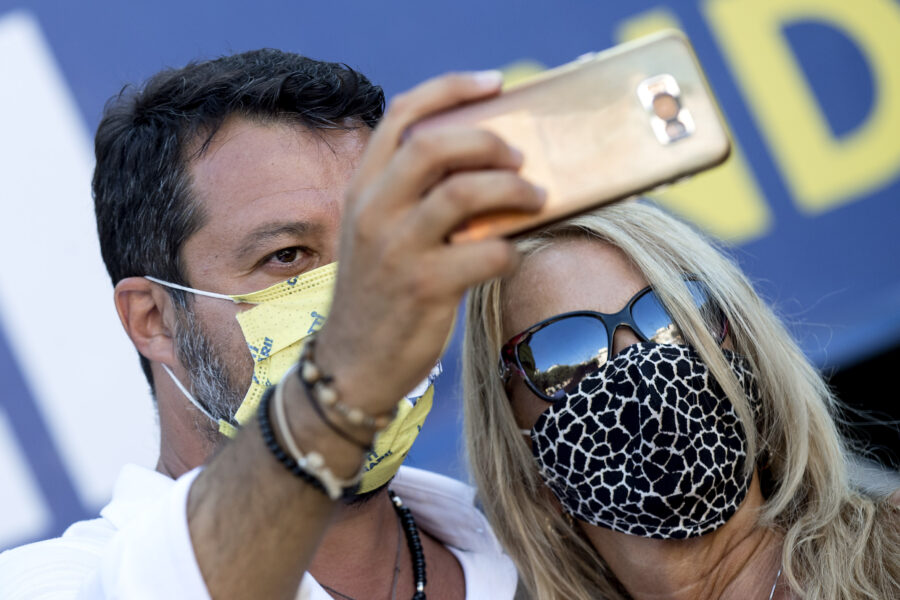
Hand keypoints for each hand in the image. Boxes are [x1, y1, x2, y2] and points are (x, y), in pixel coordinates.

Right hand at [317, 71, 545, 414]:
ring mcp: (396, 249)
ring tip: (535, 198)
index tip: (494, 83)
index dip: (451, 89)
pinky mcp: (425, 287)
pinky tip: (511, 256)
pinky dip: (511, 250)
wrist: (353, 366)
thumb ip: (409, 197)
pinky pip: (488, 253)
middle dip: (489, 141)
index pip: (402, 114)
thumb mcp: (376, 235)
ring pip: (463, 193)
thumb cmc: (378, 294)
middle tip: (520, 156)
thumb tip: (483, 166)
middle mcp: (373, 211)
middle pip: (435, 145)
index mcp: (362, 189)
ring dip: (512, 190)